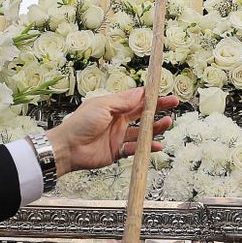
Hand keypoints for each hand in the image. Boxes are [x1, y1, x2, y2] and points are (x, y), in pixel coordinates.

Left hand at [46, 88, 178, 175]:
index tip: (164, 91)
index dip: (150, 95)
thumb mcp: (102, 106)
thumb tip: (141, 92)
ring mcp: (119, 136)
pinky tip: (157, 145)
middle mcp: (119, 120)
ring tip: (168, 123)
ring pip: (142, 132)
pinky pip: (136, 149)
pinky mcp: (118, 151)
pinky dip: (147, 148)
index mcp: (114, 106)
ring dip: (155, 128)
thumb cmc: (80, 123)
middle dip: (159, 109)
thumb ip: (123, 101)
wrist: (68, 148)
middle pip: (143, 113)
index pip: (136, 99)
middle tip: (173, 104)